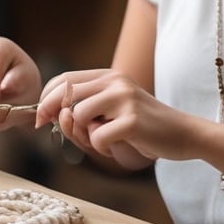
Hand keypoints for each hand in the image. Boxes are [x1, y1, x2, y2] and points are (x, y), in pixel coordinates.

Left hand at [37, 69, 190, 169]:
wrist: (183, 134)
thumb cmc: (142, 128)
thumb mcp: (110, 112)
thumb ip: (82, 110)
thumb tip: (52, 115)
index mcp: (108, 75)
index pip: (64, 79)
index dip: (46, 98)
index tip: (40, 117)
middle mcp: (115, 80)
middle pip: (66, 94)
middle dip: (53, 116)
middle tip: (55, 131)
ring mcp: (124, 98)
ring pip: (78, 116)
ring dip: (83, 136)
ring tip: (102, 140)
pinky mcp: (132, 120)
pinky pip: (97, 137)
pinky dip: (102, 148)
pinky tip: (118, 145)